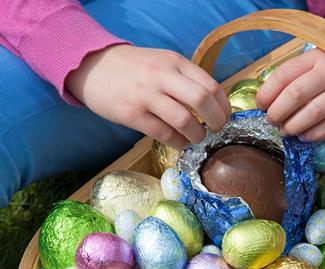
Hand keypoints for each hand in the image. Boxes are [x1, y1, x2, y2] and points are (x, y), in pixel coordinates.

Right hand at [66, 45, 230, 148]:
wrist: (93, 66)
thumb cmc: (135, 68)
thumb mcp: (164, 63)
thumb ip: (186, 79)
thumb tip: (213, 105)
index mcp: (175, 62)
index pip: (211, 85)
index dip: (223, 106)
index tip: (225, 117)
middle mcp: (163, 76)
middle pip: (201, 100)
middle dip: (216, 121)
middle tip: (217, 130)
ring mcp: (146, 95)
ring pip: (184, 120)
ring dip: (197, 135)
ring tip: (197, 138)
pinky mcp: (132, 114)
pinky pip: (163, 133)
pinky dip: (178, 143)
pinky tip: (180, 143)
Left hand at [256, 48, 324, 141]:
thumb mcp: (319, 60)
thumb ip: (297, 75)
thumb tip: (267, 100)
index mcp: (317, 57)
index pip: (284, 74)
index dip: (267, 93)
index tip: (260, 105)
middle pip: (295, 95)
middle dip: (277, 113)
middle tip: (272, 121)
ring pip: (312, 114)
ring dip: (293, 126)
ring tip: (285, 131)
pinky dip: (313, 134)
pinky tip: (304, 136)